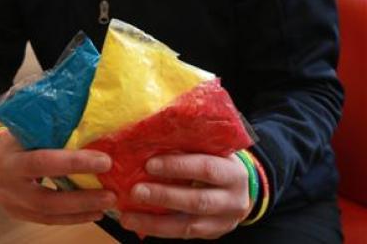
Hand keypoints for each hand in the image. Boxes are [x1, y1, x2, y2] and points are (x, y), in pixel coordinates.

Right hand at [0, 132, 115, 224]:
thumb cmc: (13, 143)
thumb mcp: (23, 131)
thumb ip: (48, 130)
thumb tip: (88, 120)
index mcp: (12, 160)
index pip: (43, 162)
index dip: (73, 163)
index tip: (104, 161)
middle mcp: (12, 187)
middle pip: (47, 198)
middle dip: (81, 198)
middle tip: (111, 193)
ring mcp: (16, 206)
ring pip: (50, 214)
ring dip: (82, 210)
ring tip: (108, 203)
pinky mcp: (23, 216)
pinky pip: (50, 220)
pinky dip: (74, 218)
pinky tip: (95, 212)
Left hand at [120, 153, 250, 239]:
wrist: (243, 187)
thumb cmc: (219, 159)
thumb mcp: (214, 148)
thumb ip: (191, 145)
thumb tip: (152, 138)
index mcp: (233, 171)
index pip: (206, 168)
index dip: (178, 166)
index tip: (150, 164)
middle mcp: (233, 199)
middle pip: (197, 201)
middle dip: (164, 196)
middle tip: (136, 191)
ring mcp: (224, 221)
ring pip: (188, 225)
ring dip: (155, 222)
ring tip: (129, 216)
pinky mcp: (212, 234)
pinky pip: (183, 234)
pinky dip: (158, 229)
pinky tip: (138, 223)